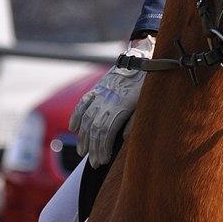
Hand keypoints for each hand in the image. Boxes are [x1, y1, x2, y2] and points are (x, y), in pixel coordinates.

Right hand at [68, 34, 155, 167]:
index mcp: (121, 106)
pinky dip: (76, 116)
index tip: (102, 161)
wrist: (143, 58)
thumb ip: (135, 120)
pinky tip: (73, 129)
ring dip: (83, 137)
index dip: (102, 148)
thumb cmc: (149, 83)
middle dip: (93, 148)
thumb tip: (124, 138)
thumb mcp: (147, 103)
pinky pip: (83, 103)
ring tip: (82, 152)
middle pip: (94, 129)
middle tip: (93, 163)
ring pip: (86, 118)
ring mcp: (100, 94)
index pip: (106, 133)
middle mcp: (107, 101)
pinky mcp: (97, 88)